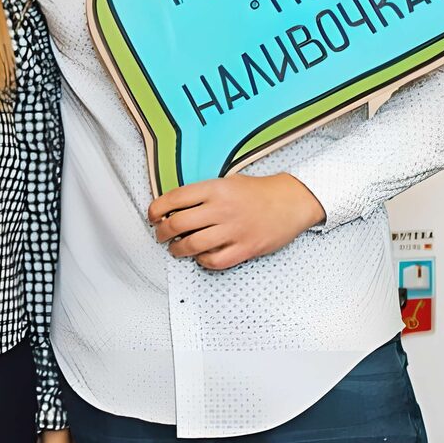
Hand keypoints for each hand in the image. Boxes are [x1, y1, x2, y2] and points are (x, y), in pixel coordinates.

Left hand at [148, 173, 325, 271]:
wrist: (291, 201)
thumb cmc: (258, 191)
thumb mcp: (227, 181)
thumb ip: (203, 193)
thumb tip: (173, 208)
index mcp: (215, 189)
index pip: (174, 198)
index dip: (155, 209)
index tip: (152, 216)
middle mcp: (222, 209)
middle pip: (177, 224)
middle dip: (161, 232)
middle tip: (160, 234)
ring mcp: (234, 230)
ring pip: (192, 245)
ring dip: (177, 249)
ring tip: (175, 248)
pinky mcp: (245, 248)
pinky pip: (215, 261)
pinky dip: (202, 261)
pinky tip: (200, 256)